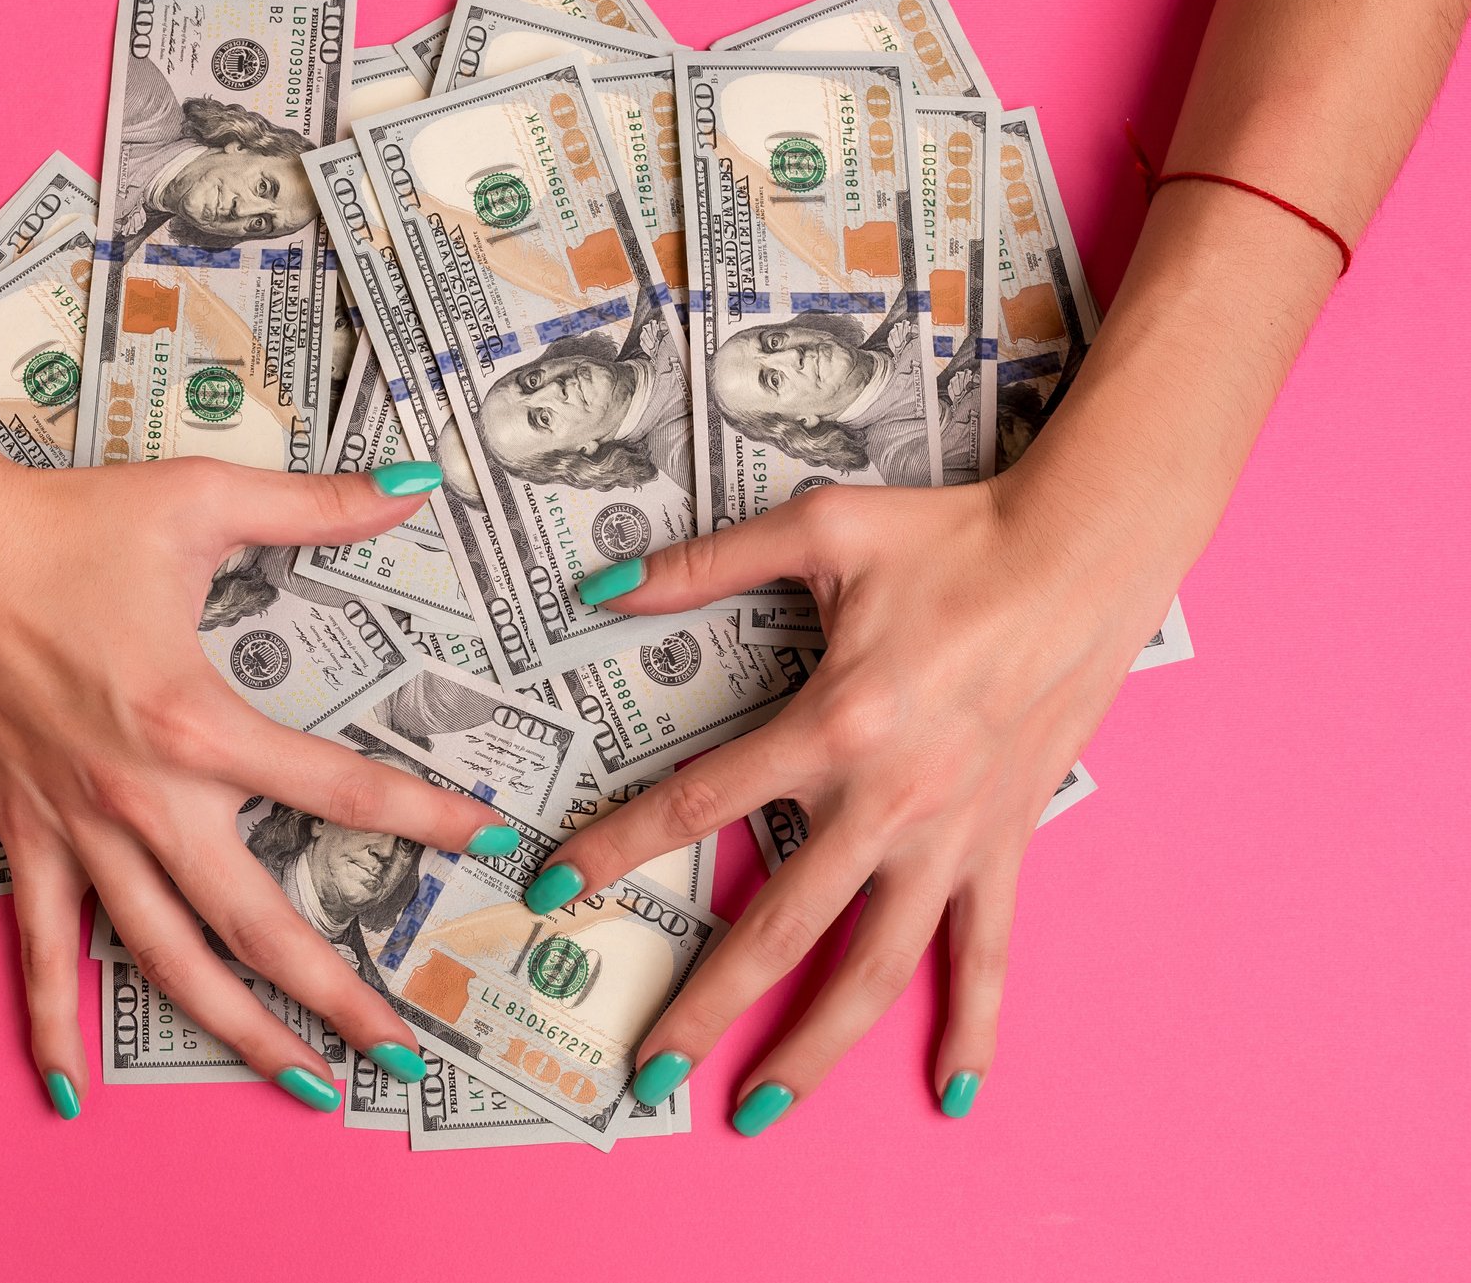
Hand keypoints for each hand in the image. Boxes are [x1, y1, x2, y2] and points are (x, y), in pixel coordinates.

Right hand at [0, 441, 500, 1117]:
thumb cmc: (65, 520)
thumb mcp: (203, 496)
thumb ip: (317, 504)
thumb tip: (414, 482)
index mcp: (195, 720)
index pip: (336, 790)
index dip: (420, 817)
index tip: (482, 836)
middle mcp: (140, 796)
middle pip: (257, 923)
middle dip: (337, 996)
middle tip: (403, 1056)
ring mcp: (78, 827)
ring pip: (165, 960)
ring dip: (235, 1031)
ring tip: (299, 1085)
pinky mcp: (25, 832)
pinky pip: (41, 946)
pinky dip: (54, 1021)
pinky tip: (71, 1090)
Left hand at [544, 475, 1177, 1129]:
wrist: (1084, 555)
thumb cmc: (950, 539)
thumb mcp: (818, 529)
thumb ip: (704, 566)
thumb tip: (604, 588)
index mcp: (831, 724)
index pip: (696, 803)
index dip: (617, 850)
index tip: (553, 892)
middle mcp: (888, 801)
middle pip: (779, 927)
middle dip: (706, 1006)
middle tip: (645, 1074)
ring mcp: (951, 836)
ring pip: (875, 967)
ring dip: (816, 1048)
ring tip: (760, 1109)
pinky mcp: (1004, 844)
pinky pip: (987, 951)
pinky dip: (971, 1024)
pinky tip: (952, 1089)